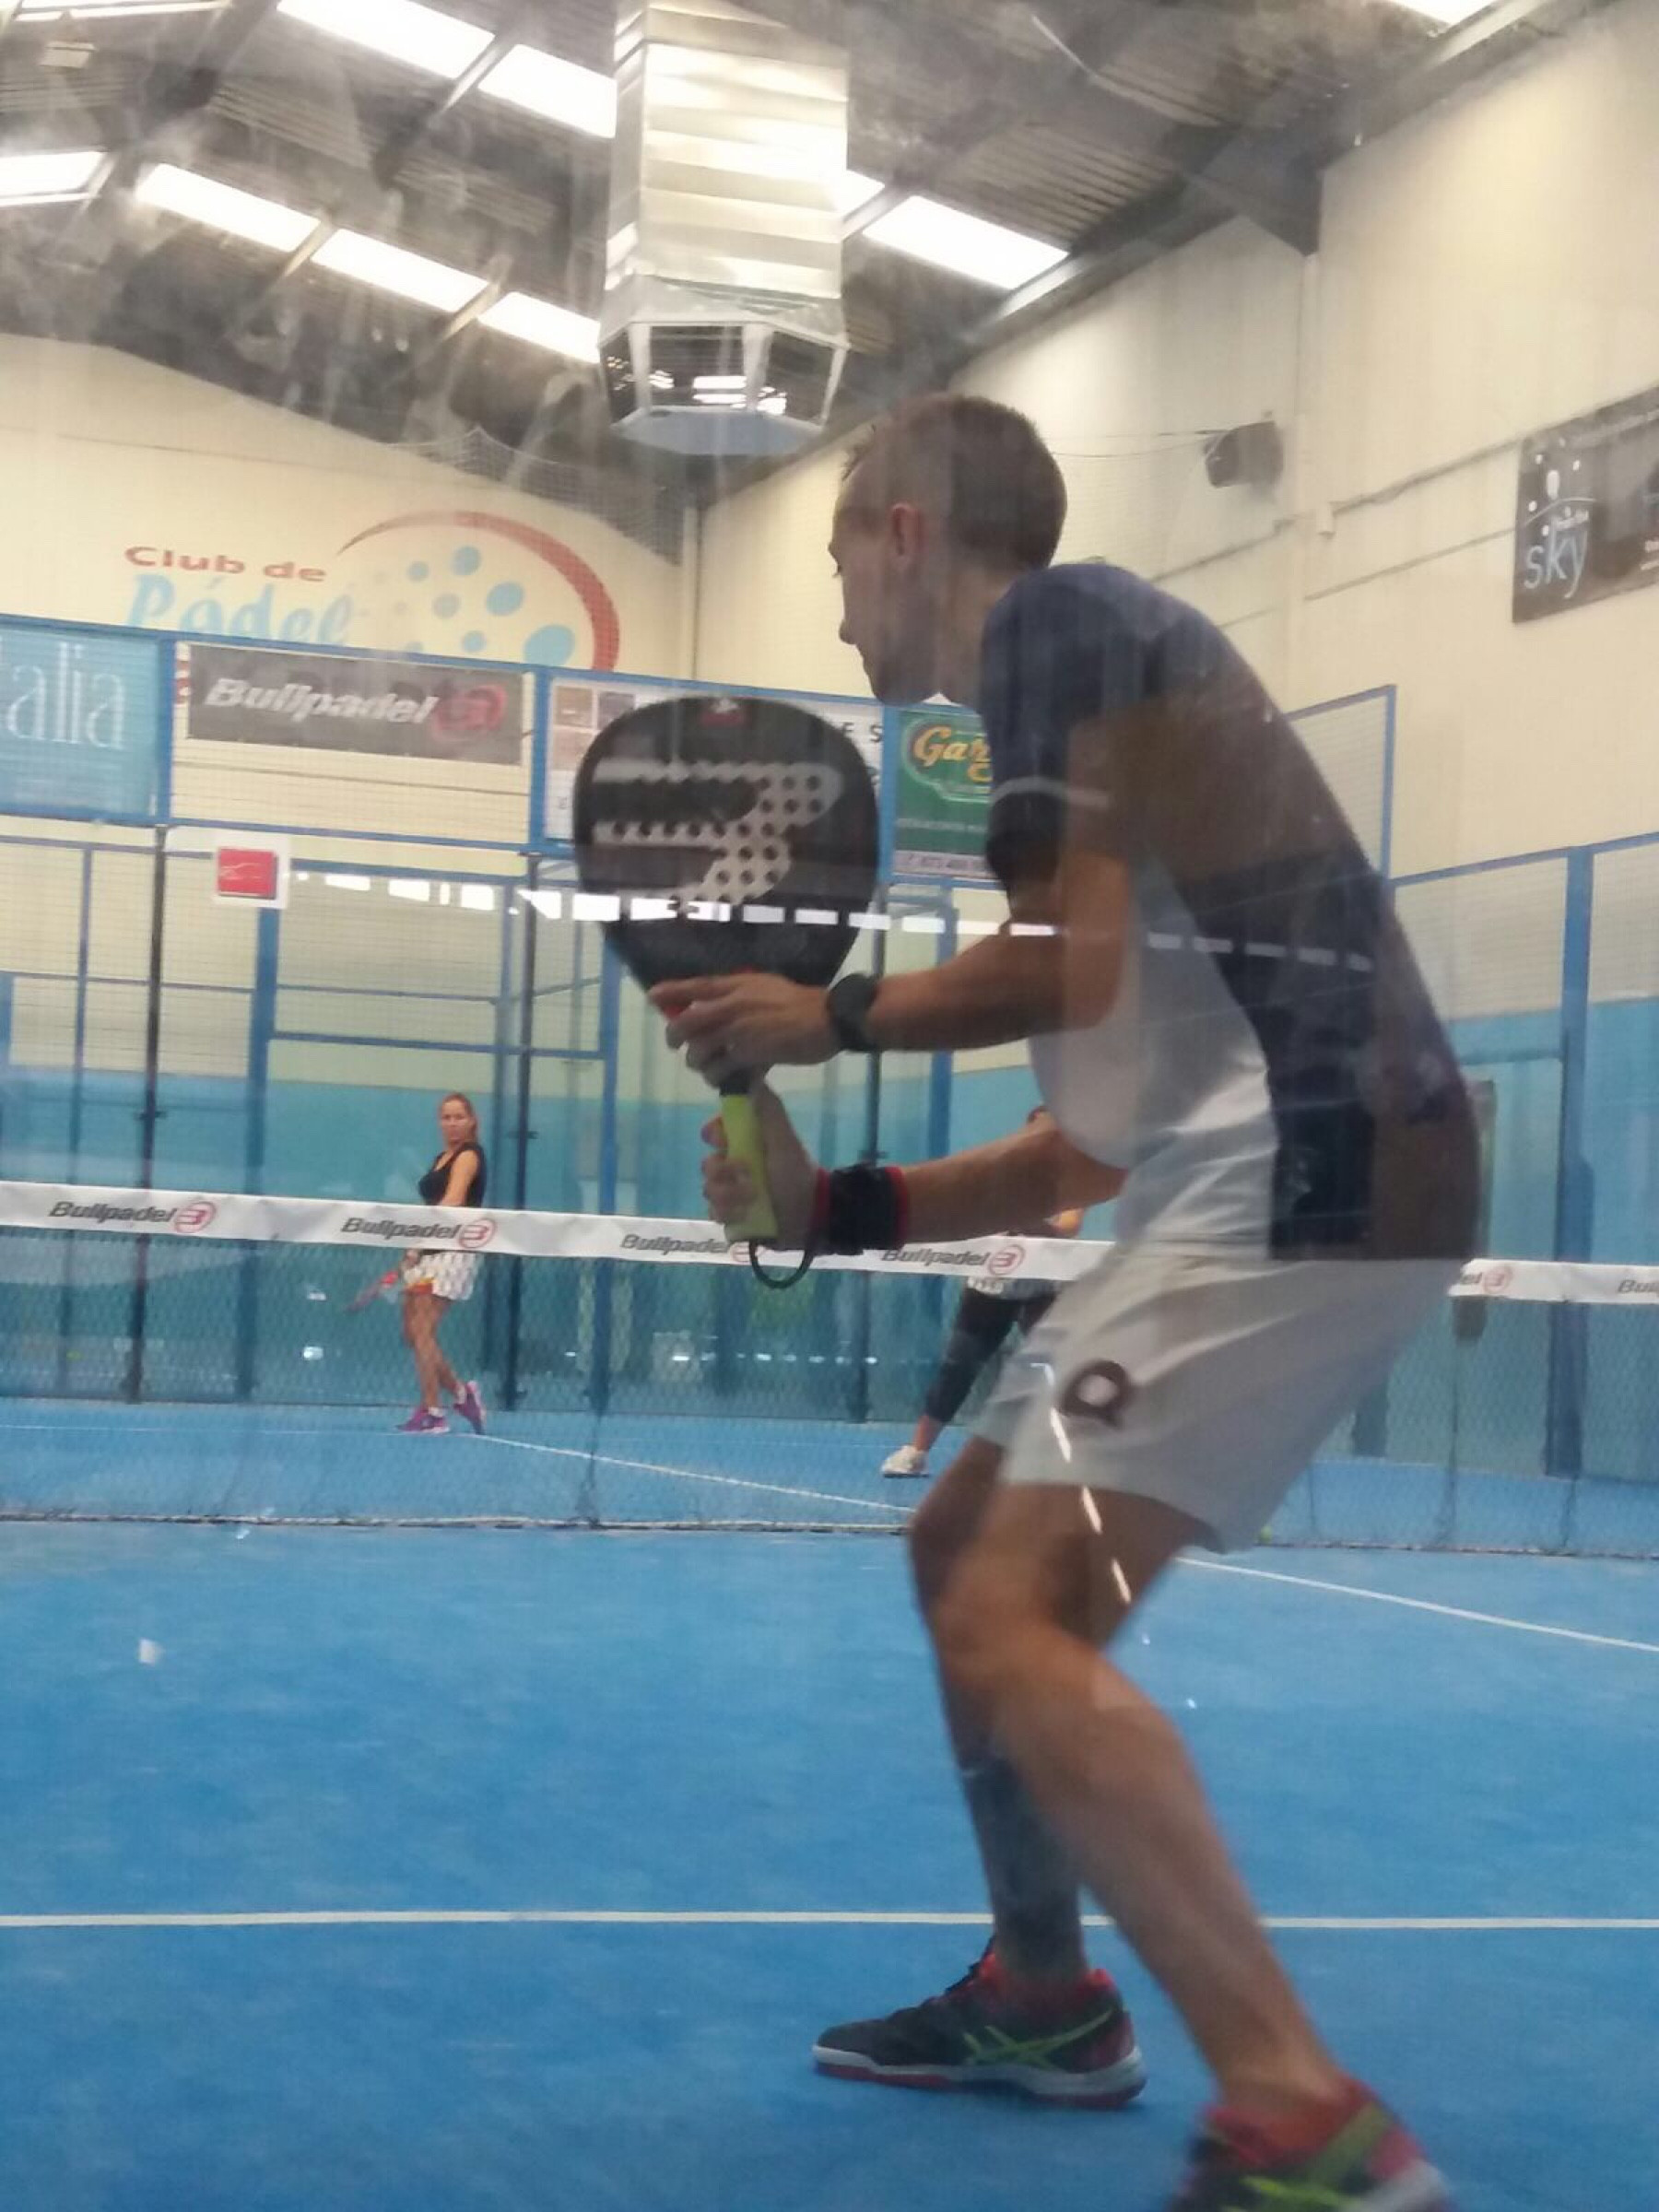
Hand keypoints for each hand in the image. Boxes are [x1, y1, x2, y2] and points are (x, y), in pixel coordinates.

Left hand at [650, 972, 834, 1083]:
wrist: (829, 1018)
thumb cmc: (803, 1003)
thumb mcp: (767, 987)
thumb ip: (742, 995)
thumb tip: (721, 1006)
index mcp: (736, 986)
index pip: (695, 986)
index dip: (671, 991)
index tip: (652, 997)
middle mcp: (732, 1004)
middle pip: (687, 1022)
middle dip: (676, 1037)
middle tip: (677, 1046)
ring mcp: (738, 1029)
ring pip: (699, 1049)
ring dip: (698, 1062)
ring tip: (707, 1068)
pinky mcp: (749, 1053)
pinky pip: (720, 1068)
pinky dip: (717, 1076)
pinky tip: (724, 1079)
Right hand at [702, 1084, 818, 1246]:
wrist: (811, 1212)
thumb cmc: (796, 1171)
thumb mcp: (784, 1138)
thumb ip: (769, 1110)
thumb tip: (751, 1076)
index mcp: (743, 1144)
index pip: (712, 1133)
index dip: (713, 1135)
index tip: (723, 1140)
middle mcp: (732, 1167)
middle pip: (707, 1165)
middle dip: (722, 1171)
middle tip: (745, 1175)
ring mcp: (730, 1193)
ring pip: (708, 1191)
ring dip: (728, 1195)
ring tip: (752, 1198)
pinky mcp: (732, 1216)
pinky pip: (715, 1213)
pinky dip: (729, 1213)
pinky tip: (746, 1213)